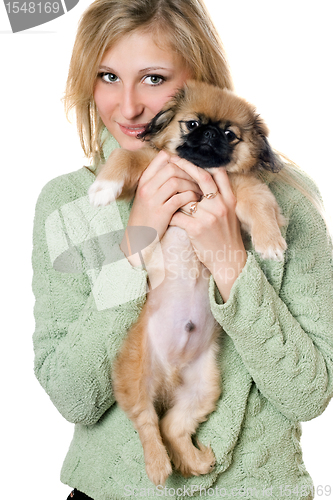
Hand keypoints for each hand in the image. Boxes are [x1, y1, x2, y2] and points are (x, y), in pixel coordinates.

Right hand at [120, 151, 201, 264]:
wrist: (138, 239)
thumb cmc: (148, 216)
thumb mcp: (149, 195)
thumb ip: (160, 180)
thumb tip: (180, 165)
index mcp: (144, 180)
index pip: (162, 158)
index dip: (180, 160)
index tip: (190, 168)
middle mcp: (146, 187)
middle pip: (171, 168)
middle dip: (189, 172)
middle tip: (199, 179)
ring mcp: (152, 200)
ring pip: (176, 181)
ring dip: (191, 185)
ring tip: (199, 191)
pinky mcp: (161, 213)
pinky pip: (179, 198)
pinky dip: (190, 198)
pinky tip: (196, 201)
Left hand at [169, 157, 246, 301]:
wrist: (229, 261)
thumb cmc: (226, 238)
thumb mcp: (230, 215)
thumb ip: (221, 198)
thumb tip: (207, 181)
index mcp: (229, 199)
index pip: (218, 173)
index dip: (203, 162)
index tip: (189, 155)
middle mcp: (221, 205)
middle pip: (202, 177)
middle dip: (185, 165)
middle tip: (172, 159)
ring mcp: (209, 216)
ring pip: (186, 197)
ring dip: (174, 195)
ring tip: (166, 194)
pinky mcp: (198, 228)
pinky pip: (178, 216)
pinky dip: (170, 216)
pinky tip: (166, 217)